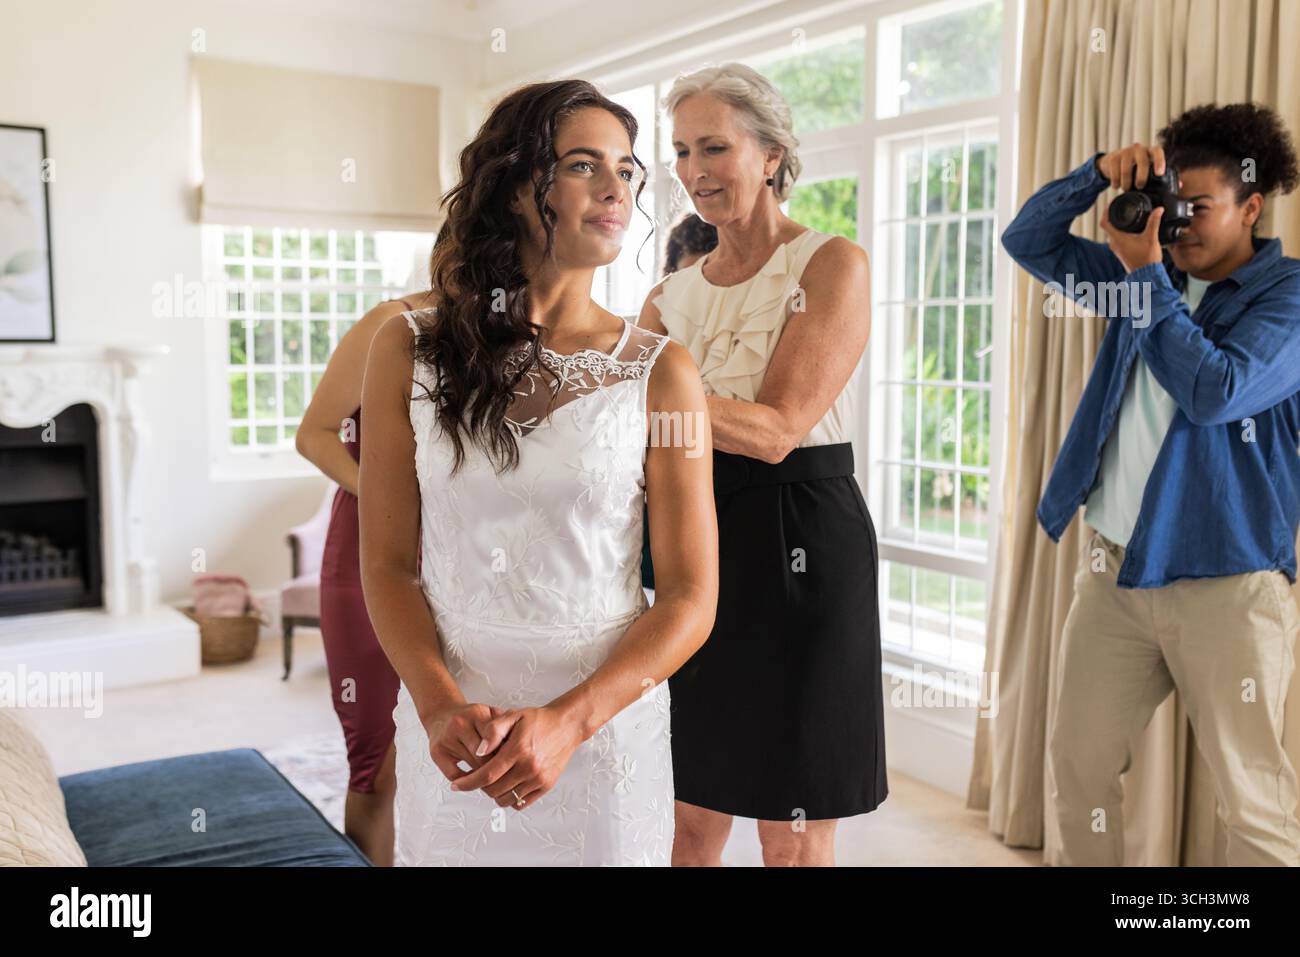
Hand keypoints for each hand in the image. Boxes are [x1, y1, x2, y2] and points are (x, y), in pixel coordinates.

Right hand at [420, 702, 509, 785]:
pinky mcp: (437, 753)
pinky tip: (475, 779)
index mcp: (476, 713)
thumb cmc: (470, 718)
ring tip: (495, 780)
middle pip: (484, 755)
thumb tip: (519, 744)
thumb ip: (504, 724)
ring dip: (484, 775)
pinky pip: (455, 774)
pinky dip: (466, 781)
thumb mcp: (488, 713)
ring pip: (471, 765)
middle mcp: (460, 724)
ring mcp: (447, 739)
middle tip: (507, 775)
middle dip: (497, 766)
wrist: (442, 714)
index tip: (514, 762)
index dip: (506, 753)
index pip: (495, 739)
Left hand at [448, 704, 584, 810]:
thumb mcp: (513, 716)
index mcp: (518, 750)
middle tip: (476, 777)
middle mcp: (529, 767)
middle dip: (479, 787)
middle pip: (494, 790)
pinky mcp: (546, 785)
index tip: (456, 785)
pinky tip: (506, 785)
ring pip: (506, 799)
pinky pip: (521, 802)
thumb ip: (493, 731)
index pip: (486, 775)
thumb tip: (478, 750)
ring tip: (492, 781)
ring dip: (493, 793)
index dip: (468, 782)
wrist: (567, 726)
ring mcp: (539, 779)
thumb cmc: (538, 720)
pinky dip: (510, 798)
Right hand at [1097, 141, 1166, 189]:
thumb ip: (1162, 176)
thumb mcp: (1149, 169)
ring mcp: (1125, 152)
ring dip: (1126, 182)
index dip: (1160, 161)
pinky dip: (1116, 181)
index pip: (1158, 152)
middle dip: (1141, 177)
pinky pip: (1114, 171)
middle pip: (1142, 161)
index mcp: (1150, 151)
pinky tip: (1116, 186)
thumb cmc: (1135, 166)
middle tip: (1140, 186)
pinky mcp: (1113, 157)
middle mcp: (1139, 149)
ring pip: (1126, 168)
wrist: (1114, 160)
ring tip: (1126, 189)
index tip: (1159, 173)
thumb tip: (1179, 185)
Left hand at [1100, 204, 1163, 272]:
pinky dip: (1120, 231)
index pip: (1104, 222)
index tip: (1111, 204)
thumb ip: (1154, 222)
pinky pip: (1117, 238)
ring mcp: (1116, 248)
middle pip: (1108, 226)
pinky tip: (1129, 228)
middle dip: (1112, 215)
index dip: (1106, 211)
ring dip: (1117, 224)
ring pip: (1113, 233)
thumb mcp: (1151, 237)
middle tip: (1120, 206)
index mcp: (1117, 238)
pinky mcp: (1121, 252)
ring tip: (1125, 215)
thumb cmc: (1147, 259)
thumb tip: (1159, 209)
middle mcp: (1114, 243)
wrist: (1146, 275)